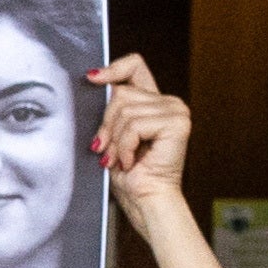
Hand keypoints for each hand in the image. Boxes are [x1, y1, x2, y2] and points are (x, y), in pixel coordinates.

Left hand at [90, 54, 190, 210]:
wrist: (144, 201)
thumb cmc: (127, 175)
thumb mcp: (111, 135)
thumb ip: (109, 111)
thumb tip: (92, 82)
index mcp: (152, 102)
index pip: (134, 66)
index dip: (112, 68)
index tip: (91, 78)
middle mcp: (168, 102)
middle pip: (120, 93)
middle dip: (105, 125)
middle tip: (105, 151)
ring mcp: (175, 110)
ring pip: (125, 110)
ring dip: (115, 141)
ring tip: (119, 159)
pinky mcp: (177, 122)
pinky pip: (135, 125)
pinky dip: (125, 147)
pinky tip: (131, 162)